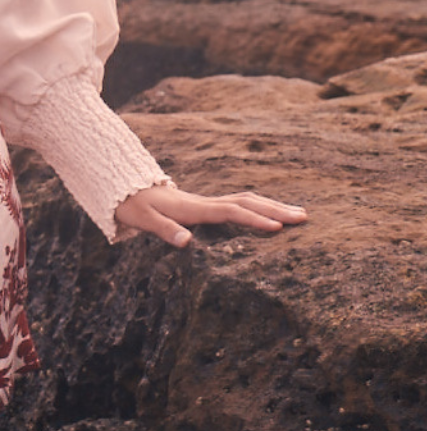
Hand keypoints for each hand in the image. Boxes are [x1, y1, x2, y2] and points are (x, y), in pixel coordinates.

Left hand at [114, 184, 307, 249]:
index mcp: (194, 209)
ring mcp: (208, 202)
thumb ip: (164, 231)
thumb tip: (185, 242)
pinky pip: (241, 204)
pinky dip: (260, 207)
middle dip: (276, 210)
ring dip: (273, 206)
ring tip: (299, 214)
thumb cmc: (133, 207)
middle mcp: (205, 203)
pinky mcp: (208, 205)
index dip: (253, 220)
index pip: (230, 213)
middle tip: (304, 218)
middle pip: (247, 203)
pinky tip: (273, 214)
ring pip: (247, 200)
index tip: (278, 228)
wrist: (126, 189)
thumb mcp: (143, 221)